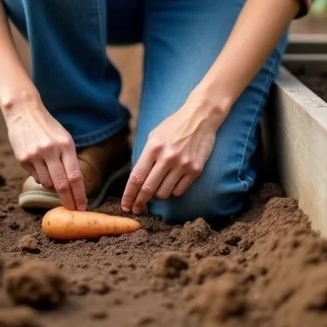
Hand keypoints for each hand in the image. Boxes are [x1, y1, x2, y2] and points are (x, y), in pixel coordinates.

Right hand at [3, 101, 86, 210]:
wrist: (24, 111)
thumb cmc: (48, 127)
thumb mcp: (64, 138)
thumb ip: (69, 159)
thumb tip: (74, 186)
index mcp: (65, 145)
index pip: (75, 176)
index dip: (80, 195)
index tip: (83, 207)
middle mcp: (50, 150)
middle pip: (62, 185)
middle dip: (68, 201)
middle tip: (73, 210)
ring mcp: (35, 155)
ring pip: (47, 184)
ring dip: (53, 187)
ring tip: (53, 176)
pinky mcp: (23, 159)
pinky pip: (35, 177)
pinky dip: (41, 177)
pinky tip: (40, 166)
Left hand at [121, 100, 220, 214]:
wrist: (201, 117)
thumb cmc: (174, 126)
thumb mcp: (154, 136)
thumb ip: (145, 156)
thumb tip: (137, 180)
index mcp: (153, 147)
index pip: (137, 177)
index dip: (129, 194)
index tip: (125, 205)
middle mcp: (167, 157)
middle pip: (148, 189)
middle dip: (140, 202)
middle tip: (136, 209)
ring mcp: (183, 164)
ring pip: (164, 193)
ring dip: (158, 195)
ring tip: (157, 189)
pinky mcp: (195, 170)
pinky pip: (179, 190)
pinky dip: (173, 191)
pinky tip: (172, 183)